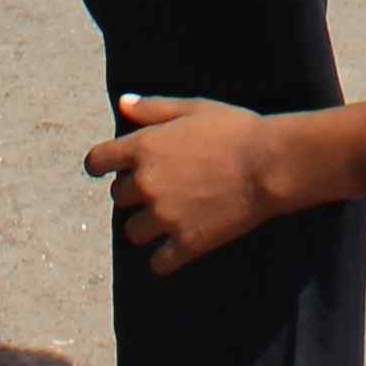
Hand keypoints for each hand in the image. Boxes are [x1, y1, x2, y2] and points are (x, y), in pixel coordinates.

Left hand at [88, 92, 279, 271]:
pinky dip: (164, 258)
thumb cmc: (234, 129)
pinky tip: (177, 247)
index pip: (97, 161)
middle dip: (134, 192)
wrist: (269, 164)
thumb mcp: (192, 108)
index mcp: (143, 148)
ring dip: (146, 226)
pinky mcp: (185, 243)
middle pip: (118, 197)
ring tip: (169, 216)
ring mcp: (164, 217)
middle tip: (161, 186)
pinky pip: (158, 263)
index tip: (108, 169)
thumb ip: (152, 108)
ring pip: (133, 232)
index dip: (100, 165)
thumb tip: (122, 103)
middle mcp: (146, 184)